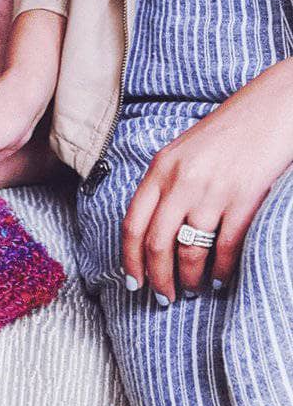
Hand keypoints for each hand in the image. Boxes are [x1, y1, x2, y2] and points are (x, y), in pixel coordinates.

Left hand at [122, 58, 292, 303]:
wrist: (274, 107)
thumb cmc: (228, 132)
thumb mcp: (183, 152)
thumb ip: (165, 185)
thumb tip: (151, 230)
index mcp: (160, 169)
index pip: (132, 223)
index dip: (130, 259)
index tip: (133, 282)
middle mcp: (181, 181)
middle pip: (156, 243)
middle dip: (157, 277)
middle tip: (163, 298)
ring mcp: (213, 191)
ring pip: (190, 250)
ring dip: (188, 278)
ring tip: (190, 290)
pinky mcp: (245, 199)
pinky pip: (226, 247)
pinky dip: (222, 270)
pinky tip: (220, 281)